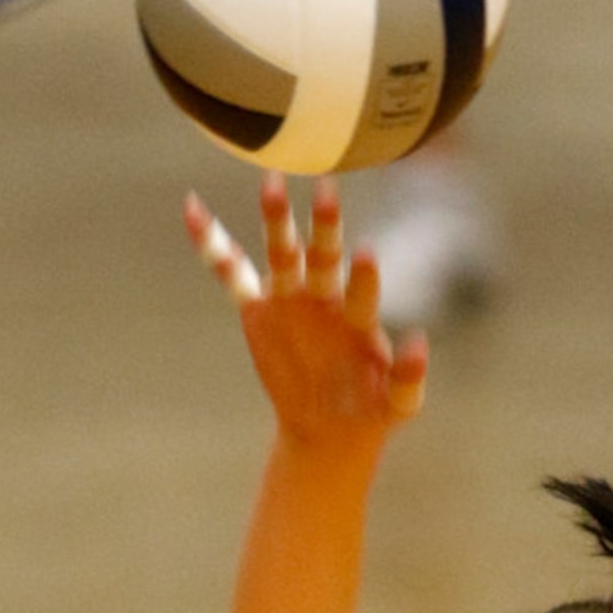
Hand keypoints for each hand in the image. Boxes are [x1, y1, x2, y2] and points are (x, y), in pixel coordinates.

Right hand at [183, 172, 427, 447]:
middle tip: (327, 189)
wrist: (328, 429)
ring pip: (282, 252)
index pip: (361, 291)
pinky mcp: (257, 308)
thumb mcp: (397, 405)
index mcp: (358, 317)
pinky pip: (231, 272)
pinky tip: (193, 209)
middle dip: (324, 225)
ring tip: (272, 184)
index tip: (365, 253)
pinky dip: (211, 244)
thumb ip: (409, 379)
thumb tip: (419, 342)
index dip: (362, 276)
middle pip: (323, 256)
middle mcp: (324, 297)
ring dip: (277, 220)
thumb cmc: (369, 411)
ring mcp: (289, 298)